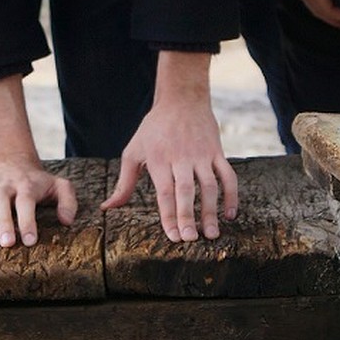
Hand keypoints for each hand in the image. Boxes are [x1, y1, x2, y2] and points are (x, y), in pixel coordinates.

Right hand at [0, 74, 75, 246]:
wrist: (14, 161)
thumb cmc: (38, 182)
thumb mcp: (59, 185)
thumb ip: (68, 201)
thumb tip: (66, 221)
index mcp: (27, 185)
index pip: (26, 201)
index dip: (28, 221)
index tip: (30, 241)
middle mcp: (5, 184)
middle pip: (1, 200)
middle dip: (3, 222)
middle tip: (7, 243)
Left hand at [101, 51, 235, 241]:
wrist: (182, 100)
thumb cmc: (154, 130)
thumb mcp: (133, 151)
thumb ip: (124, 183)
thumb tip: (107, 208)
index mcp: (158, 159)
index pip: (164, 192)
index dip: (169, 215)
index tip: (174, 237)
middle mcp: (181, 157)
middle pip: (186, 190)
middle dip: (189, 216)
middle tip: (191, 239)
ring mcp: (202, 154)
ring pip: (210, 185)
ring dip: (212, 211)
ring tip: (212, 234)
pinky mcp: (217, 152)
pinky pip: (228, 176)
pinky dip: (232, 195)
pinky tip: (230, 215)